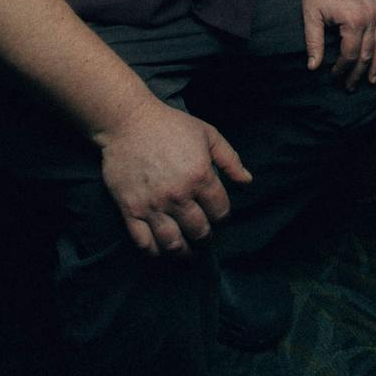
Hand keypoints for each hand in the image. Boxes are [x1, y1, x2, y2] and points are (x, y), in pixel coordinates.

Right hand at [98, 96, 252, 257]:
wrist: (128, 123)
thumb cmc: (171, 126)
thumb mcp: (208, 134)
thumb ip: (230, 159)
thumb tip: (247, 181)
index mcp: (200, 176)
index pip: (220, 211)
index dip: (223, 218)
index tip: (219, 218)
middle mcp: (178, 195)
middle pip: (199, 231)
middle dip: (206, 237)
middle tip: (204, 236)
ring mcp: (153, 206)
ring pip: (173, 243)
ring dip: (184, 252)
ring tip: (188, 252)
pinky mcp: (131, 211)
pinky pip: (144, 242)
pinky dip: (155, 252)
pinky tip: (162, 250)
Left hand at [302, 0, 375, 88]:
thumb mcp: (311, 16)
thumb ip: (313, 42)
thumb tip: (313, 67)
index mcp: (353, 21)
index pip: (350, 54)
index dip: (342, 69)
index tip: (334, 76)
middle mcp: (370, 16)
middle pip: (367, 52)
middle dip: (359, 72)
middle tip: (351, 86)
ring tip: (373, 78)